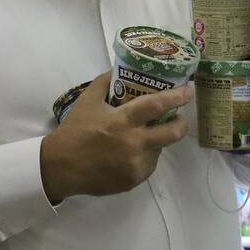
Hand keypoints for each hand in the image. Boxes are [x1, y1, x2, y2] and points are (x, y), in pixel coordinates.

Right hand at [39, 72, 191, 202]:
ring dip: (157, 141)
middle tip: (179, 118)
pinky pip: (148, 166)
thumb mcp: (87, 101)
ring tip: (143, 136)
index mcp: (124, 120)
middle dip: (181, 124)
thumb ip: (104, 82)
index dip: (177, 97)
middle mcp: (134, 143)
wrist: (61, 166)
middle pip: (172, 133)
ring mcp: (136, 164)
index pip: (158, 105)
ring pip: (159, 150)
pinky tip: (130, 153)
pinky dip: (144, 157)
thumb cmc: (75, 131)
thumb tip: (118, 68)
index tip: (188, 91)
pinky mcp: (133, 180)